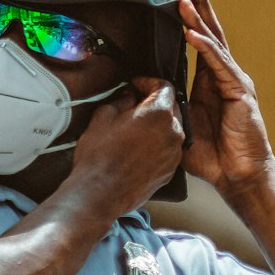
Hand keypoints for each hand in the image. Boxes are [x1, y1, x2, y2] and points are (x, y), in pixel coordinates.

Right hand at [69, 76, 184, 213]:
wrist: (100, 193)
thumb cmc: (99, 155)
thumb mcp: (103, 116)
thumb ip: (121, 100)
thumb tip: (129, 96)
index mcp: (159, 114)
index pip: (164, 86)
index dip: (148, 82)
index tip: (136, 84)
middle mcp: (174, 132)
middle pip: (171, 107)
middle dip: (154, 102)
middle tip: (134, 103)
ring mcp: (174, 153)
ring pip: (171, 129)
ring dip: (157, 124)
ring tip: (135, 127)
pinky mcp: (170, 171)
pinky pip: (168, 148)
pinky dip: (158, 143)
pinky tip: (138, 147)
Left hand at [180, 0, 274, 199]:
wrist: (239, 176)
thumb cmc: (212, 156)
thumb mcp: (180, 125)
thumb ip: (166, 107)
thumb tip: (140, 95)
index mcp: (211, 81)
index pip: (200, 40)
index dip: (191, 16)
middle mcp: (225, 76)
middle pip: (211, 31)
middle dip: (200, 3)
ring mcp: (235, 82)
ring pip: (214, 42)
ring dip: (198, 19)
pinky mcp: (241, 92)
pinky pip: (219, 65)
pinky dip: (205, 48)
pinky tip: (193, 33)